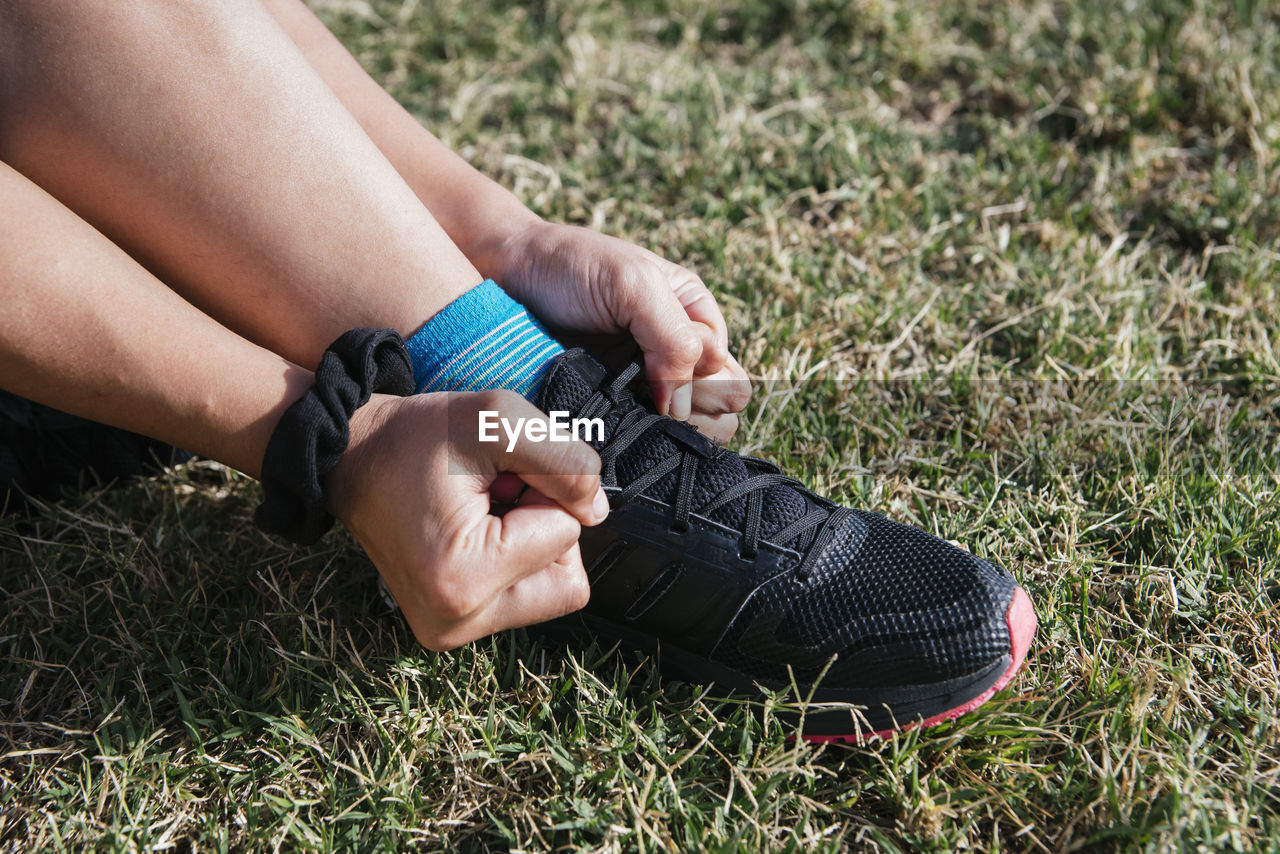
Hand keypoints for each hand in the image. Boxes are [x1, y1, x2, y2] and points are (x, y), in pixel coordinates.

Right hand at [326, 390, 607, 650]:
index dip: (543, 490)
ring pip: (551, 590)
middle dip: (546, 527)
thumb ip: (565, 462)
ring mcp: (451, 632)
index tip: (496, 474)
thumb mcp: (498, 418)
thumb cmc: (413, 436)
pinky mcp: (453, 626)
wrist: (349, 457)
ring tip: (481, 511)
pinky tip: (475, 530)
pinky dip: (514, 558)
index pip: (566, 535)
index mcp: (462, 582)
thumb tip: (597, 510)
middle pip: (569, 580)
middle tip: (495, 495)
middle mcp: (456, 624)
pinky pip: (523, 595)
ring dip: (532, 543)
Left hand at [495, 221, 750, 437]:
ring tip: (629, 409)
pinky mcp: (611, 409)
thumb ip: (674, 338)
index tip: (656, 363)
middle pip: (720, 410)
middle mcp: (677, 356)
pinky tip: (611, 425)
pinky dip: (633, 439)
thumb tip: (683, 405)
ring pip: (687, 434)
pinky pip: (640, 441)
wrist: (506, 274)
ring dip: (666, 430)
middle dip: (694, 409)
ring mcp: (643, 387)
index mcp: (696, 317)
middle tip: (648, 391)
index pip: (731, 373)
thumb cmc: (572, 267)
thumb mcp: (634, 285)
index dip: (702, 378)